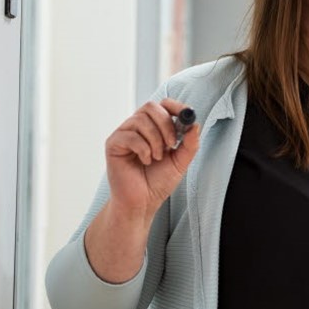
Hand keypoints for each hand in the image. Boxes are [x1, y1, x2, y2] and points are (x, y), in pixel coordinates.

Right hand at [104, 98, 199, 220]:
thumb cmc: (157, 182)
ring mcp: (124, 133)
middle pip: (151, 106)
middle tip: (171, 144)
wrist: (142, 203)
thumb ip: (189, 144)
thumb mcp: (180, 162)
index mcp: (153, 127)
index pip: (162, 105)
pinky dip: (143, 149)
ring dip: (155, 140)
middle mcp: (137, 126)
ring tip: (156, 158)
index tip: (187, 115)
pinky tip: (145, 161)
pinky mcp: (113, 144)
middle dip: (165, 124)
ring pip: (141, 120)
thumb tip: (195, 124)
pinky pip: (130, 135)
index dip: (175, 106)